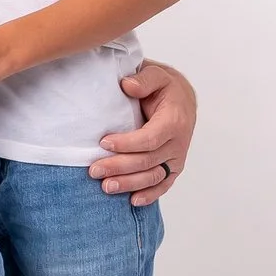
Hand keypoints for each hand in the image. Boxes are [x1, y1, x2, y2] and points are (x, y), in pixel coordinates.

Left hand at [91, 61, 195, 205]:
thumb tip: (127, 85)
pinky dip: (150, 195)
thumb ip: (144, 79)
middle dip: (119, 167)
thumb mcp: (156, 74)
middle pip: (147, 160)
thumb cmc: (164, 87)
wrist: (182, 99)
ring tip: (106, 187)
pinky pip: (163, 184)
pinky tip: (133, 201)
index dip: (127, 144)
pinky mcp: (173, 167)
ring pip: (153, 176)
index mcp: (174, 120)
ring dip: (130, 184)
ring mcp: (176, 157)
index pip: (150, 138)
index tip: (103, 142)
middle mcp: (178, 142)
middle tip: (94, 170)